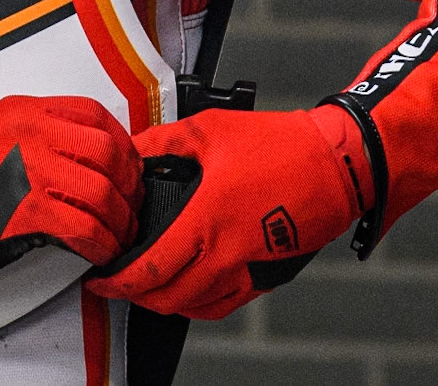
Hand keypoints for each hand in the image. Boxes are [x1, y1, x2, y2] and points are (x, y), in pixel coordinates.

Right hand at [0, 95, 143, 287]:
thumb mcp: (1, 134)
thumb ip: (44, 133)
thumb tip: (97, 154)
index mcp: (25, 111)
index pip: (94, 114)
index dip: (121, 143)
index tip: (127, 165)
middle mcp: (29, 134)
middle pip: (106, 152)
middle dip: (128, 184)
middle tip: (130, 204)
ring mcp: (28, 171)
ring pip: (100, 192)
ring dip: (119, 220)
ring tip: (119, 234)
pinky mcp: (26, 211)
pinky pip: (83, 227)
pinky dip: (101, 243)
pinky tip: (101, 251)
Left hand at [85, 108, 361, 318]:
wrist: (336, 164)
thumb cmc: (280, 146)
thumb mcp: (209, 130)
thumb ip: (162, 142)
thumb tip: (130, 151)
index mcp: (207, 220)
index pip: (151, 270)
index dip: (118, 282)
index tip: (101, 280)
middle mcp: (227, 253)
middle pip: (168, 300)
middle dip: (136, 298)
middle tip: (119, 284)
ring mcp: (250, 269)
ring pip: (196, 308)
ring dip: (167, 303)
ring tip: (149, 287)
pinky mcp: (268, 275)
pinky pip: (226, 304)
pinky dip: (200, 304)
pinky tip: (190, 289)